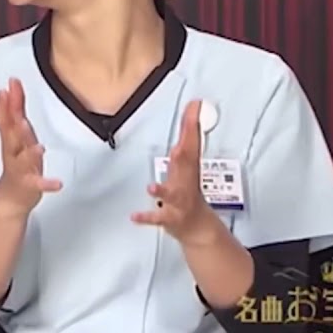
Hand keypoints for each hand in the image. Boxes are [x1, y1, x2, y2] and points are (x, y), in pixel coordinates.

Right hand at [0, 78, 61, 217]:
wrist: (10, 198)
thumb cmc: (16, 164)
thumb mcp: (13, 137)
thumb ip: (11, 115)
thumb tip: (8, 90)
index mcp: (12, 140)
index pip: (8, 118)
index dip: (9, 101)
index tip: (11, 83)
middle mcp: (14, 152)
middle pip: (12, 134)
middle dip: (13, 117)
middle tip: (13, 101)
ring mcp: (21, 169)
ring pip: (24, 159)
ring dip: (29, 152)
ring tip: (38, 146)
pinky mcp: (30, 186)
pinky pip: (38, 185)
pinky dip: (46, 184)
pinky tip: (57, 183)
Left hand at [132, 100, 220, 245]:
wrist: (198, 227)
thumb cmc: (189, 192)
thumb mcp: (189, 162)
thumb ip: (187, 136)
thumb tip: (192, 108)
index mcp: (189, 167)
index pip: (192, 141)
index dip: (192, 122)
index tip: (195, 105)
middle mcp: (186, 182)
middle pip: (186, 163)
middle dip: (184, 149)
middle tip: (182, 139)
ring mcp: (178, 202)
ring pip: (171, 194)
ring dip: (162, 190)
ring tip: (151, 187)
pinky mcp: (170, 218)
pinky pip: (157, 217)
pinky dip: (147, 217)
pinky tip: (135, 216)